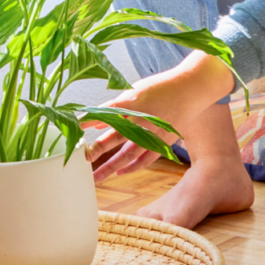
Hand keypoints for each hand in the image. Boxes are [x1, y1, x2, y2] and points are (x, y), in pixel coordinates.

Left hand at [83, 51, 235, 180]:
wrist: (191, 89)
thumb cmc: (161, 87)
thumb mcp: (134, 91)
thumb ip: (115, 108)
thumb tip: (96, 121)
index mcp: (133, 102)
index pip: (104, 112)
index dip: (88, 120)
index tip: (73, 127)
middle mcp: (142, 120)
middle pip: (114, 138)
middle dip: (96, 150)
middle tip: (81, 160)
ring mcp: (153, 133)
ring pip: (128, 154)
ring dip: (110, 166)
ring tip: (96, 177)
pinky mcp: (163, 141)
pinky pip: (146, 159)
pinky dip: (132, 167)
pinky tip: (119, 172)